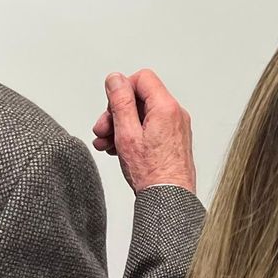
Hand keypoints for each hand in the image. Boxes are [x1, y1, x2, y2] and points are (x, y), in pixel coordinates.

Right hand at [92, 69, 195, 193]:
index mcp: (166, 107)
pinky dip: (133, 135)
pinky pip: (150, 128)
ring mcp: (176, 128)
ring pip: (143, 115)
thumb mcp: (127, 133)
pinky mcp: (173, 140)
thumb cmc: (151, 173)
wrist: (169, 200)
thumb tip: (115, 78)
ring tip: (106, 144)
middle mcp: (175, 114)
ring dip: (121, 126)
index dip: (121, 89)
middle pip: (140, 98)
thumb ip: (120, 102)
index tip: (110, 108)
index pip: (142, 78)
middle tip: (102, 130)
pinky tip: (118, 149)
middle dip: (116, 112)